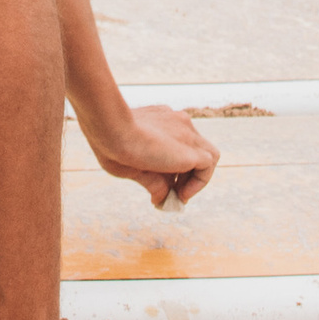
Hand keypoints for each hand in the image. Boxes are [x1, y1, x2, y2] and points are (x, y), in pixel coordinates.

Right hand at [83, 104, 219, 210]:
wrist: (112, 129)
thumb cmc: (110, 143)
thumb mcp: (131, 166)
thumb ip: (151, 180)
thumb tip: (161, 200)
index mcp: (159, 119)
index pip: (174, 142)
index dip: (170, 165)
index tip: (159, 182)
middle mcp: (176, 121)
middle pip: (191, 149)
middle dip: (183, 174)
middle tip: (170, 193)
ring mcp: (187, 132)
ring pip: (206, 154)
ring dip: (194, 177)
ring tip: (178, 194)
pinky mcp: (192, 149)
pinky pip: (208, 165)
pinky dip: (199, 182)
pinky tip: (181, 194)